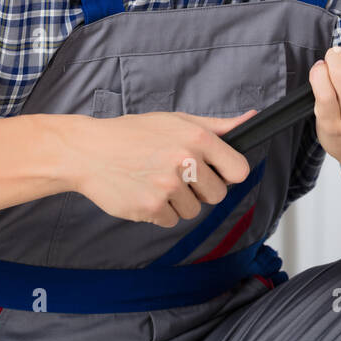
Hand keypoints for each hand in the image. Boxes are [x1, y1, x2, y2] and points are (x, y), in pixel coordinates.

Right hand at [61, 109, 255, 227]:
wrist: (89, 151)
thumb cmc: (135, 134)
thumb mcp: (178, 121)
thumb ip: (218, 126)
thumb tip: (251, 119)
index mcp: (197, 138)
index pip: (238, 171)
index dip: (228, 174)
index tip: (217, 172)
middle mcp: (185, 162)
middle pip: (217, 195)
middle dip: (201, 189)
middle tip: (177, 174)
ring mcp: (167, 187)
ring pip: (193, 210)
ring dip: (179, 201)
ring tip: (156, 180)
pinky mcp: (150, 208)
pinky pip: (171, 221)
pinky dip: (160, 212)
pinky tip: (144, 192)